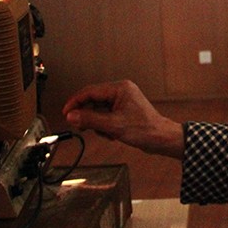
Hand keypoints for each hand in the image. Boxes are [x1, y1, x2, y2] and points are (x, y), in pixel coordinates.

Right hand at [62, 80, 184, 158]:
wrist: (162, 139)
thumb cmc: (145, 129)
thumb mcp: (113, 125)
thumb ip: (90, 119)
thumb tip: (71, 116)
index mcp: (119, 88)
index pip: (90, 91)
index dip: (75, 102)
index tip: (66, 113)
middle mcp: (121, 91)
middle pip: (93, 100)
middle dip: (88, 116)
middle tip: (81, 126)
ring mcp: (123, 100)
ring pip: (99, 109)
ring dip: (98, 123)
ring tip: (106, 133)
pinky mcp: (124, 110)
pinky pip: (106, 115)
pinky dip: (105, 125)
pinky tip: (112, 134)